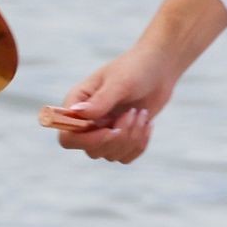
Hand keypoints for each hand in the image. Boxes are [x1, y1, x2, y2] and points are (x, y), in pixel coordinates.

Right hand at [51, 46, 179, 163]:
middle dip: (117, 137)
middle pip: (90, 150)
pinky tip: (147, 123)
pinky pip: (125, 157)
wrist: (159, 69)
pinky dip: (139, 144)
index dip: (85, 140)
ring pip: (110, 154)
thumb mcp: (119, 82)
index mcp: (77, 103)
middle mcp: (86, 121)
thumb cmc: (136, 68)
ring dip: (131, 137)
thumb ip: (100, 100)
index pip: (67, 136)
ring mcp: (103, 131)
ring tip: (141, 113)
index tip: (110, 130)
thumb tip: (78, 113)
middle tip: (133, 113)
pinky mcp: (121, 139)